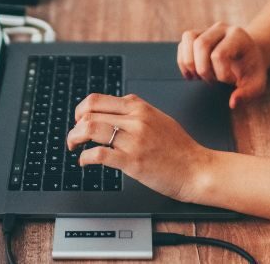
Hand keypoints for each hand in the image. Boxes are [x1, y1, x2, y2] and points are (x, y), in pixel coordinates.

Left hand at [67, 93, 214, 202]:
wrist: (196, 169)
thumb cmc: (180, 148)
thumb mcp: (159, 118)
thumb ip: (137, 111)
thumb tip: (115, 108)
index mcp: (139, 107)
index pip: (97, 99)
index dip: (81, 110)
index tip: (79, 120)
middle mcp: (135, 120)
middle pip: (89, 113)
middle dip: (74, 126)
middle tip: (73, 137)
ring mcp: (133, 140)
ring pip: (90, 130)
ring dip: (74, 139)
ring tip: (74, 147)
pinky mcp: (132, 161)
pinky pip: (98, 154)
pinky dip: (85, 158)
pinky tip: (85, 162)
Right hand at [177, 22, 267, 108]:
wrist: (248, 56)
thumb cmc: (251, 70)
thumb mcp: (257, 83)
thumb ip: (248, 93)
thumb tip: (232, 102)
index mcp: (238, 36)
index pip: (219, 54)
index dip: (221, 74)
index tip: (231, 81)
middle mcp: (221, 28)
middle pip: (201, 44)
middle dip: (202, 68)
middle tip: (212, 81)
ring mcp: (207, 29)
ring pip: (188, 38)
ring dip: (189, 62)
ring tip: (198, 77)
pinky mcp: (196, 36)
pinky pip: (182, 44)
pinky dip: (183, 61)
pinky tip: (192, 74)